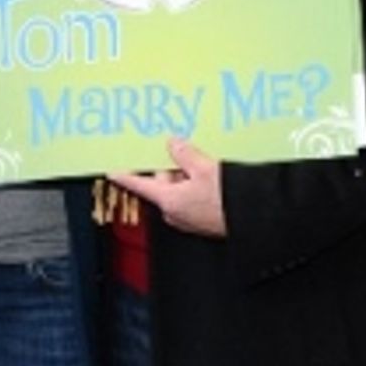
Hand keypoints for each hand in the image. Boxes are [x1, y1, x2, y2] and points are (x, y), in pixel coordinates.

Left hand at [108, 137, 226, 237]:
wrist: (253, 220)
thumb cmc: (228, 200)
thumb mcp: (205, 168)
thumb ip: (185, 154)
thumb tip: (173, 144)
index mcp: (169, 200)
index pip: (140, 185)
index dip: (125, 176)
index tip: (112, 172)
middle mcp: (173, 212)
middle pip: (163, 183)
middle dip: (174, 168)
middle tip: (190, 158)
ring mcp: (186, 219)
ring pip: (178, 190)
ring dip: (188, 177)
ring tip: (207, 169)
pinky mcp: (198, 221)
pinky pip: (190, 198)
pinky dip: (196, 188)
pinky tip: (212, 182)